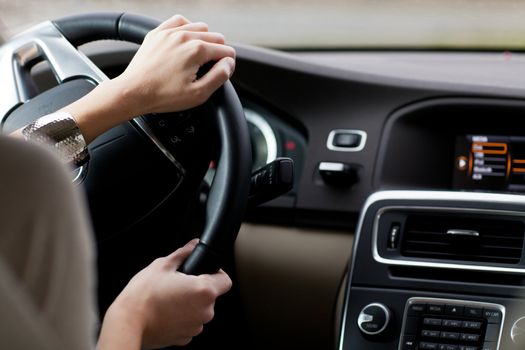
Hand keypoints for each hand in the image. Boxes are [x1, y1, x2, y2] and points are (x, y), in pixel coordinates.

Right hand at [97, 239, 231, 349]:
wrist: (127, 322)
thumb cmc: (143, 295)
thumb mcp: (162, 265)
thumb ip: (183, 253)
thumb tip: (193, 244)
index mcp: (204, 291)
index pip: (225, 280)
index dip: (217, 273)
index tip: (205, 272)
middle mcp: (205, 311)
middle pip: (210, 295)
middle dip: (198, 288)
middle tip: (178, 284)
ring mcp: (195, 327)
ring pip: (199, 310)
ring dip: (190, 304)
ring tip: (168, 298)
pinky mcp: (185, 338)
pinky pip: (189, 323)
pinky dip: (181, 318)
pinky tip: (166, 312)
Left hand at [115, 14, 235, 114]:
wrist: (133, 92)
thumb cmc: (163, 95)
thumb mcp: (198, 94)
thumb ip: (219, 76)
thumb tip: (229, 63)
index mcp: (196, 50)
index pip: (226, 51)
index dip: (227, 65)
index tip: (220, 74)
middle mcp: (184, 36)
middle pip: (216, 37)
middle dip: (217, 52)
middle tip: (209, 69)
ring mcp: (170, 32)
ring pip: (200, 27)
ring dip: (204, 40)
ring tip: (198, 58)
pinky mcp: (158, 33)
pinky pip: (180, 21)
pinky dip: (186, 29)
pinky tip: (186, 42)